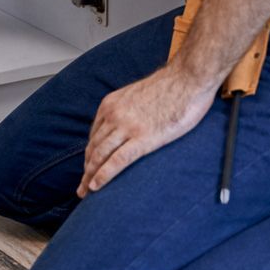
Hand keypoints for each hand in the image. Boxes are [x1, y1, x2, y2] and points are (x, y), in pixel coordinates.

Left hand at [79, 65, 216, 197]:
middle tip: (82, 186)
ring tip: (86, 192)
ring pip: (100, 156)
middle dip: (86, 169)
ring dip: (90, 176)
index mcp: (111, 104)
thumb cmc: (172, 85)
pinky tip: (97, 187)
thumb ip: (129, 109)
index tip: (88, 168)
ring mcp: (127, 127)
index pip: (94, 135)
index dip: (89, 154)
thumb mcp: (139, 94)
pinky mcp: (142, 138)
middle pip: (93, 148)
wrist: (188, 77)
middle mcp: (114, 115)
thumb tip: (131, 123)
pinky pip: (117, 161)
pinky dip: (103, 175)